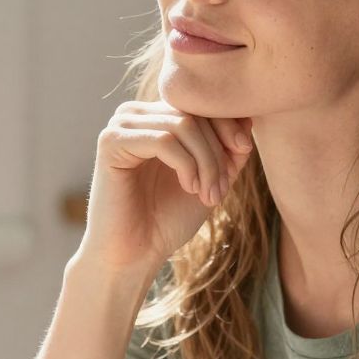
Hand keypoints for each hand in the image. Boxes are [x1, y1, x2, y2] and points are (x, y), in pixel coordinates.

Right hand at [78, 99, 254, 277]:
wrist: (133, 256)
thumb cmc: (167, 220)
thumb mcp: (211, 180)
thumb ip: (228, 150)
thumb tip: (248, 118)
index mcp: (158, 116)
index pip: (202, 103)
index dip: (229, 127)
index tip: (240, 160)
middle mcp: (137, 113)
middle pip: (195, 113)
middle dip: (218, 152)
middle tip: (222, 189)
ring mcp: (121, 125)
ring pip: (183, 125)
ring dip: (206, 162)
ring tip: (209, 194)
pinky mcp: (111, 142)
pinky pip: (163, 140)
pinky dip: (186, 165)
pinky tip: (190, 189)